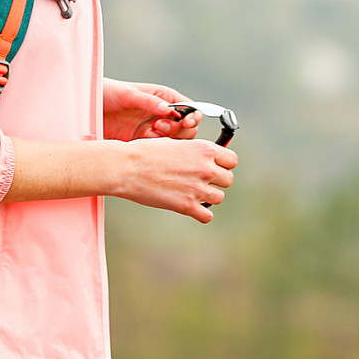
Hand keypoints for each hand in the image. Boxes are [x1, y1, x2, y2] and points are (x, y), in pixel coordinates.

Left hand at [103, 78, 203, 141]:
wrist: (86, 107)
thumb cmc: (106, 92)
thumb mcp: (127, 94)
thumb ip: (148, 101)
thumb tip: (167, 109)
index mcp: (163, 98)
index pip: (189, 108)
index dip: (192, 116)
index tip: (186, 122)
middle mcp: (161, 114)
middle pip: (187, 128)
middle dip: (178, 130)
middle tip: (159, 127)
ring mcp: (153, 129)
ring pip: (175, 141)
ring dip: (167, 140)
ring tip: (150, 134)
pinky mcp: (143, 143)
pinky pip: (159, 150)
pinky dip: (156, 149)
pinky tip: (144, 143)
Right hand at [113, 135, 236, 222]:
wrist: (126, 167)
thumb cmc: (145, 153)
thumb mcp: (175, 143)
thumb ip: (194, 151)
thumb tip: (205, 159)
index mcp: (204, 149)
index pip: (231, 160)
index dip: (223, 164)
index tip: (215, 167)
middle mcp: (205, 168)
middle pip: (228, 180)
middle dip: (216, 181)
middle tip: (200, 180)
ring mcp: (197, 188)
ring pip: (219, 197)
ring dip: (208, 196)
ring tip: (191, 192)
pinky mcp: (187, 206)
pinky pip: (207, 215)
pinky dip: (200, 213)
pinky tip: (191, 207)